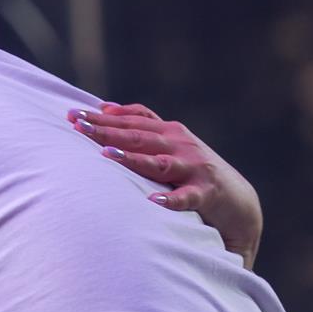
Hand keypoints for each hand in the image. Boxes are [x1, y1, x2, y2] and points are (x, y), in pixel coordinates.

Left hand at [68, 103, 262, 268]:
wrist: (240, 203)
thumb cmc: (195, 172)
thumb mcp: (171, 144)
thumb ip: (143, 125)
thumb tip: (106, 108)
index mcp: (169, 132)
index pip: (131, 120)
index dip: (102, 117)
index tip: (72, 115)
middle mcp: (180, 144)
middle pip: (138, 136)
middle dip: (106, 131)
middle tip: (78, 127)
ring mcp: (194, 168)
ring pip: (158, 163)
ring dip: (133, 159)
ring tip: (107, 154)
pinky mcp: (207, 194)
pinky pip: (187, 198)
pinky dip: (172, 199)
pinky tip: (154, 200)